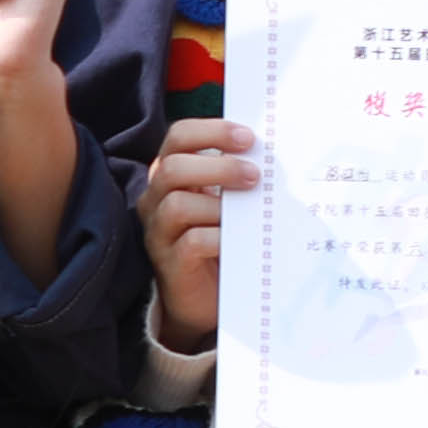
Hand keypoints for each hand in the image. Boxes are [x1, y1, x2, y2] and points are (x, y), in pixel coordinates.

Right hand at [140, 115, 255, 352]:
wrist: (206, 295)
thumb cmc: (220, 237)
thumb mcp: (226, 201)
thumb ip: (237, 176)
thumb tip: (271, 153)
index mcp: (170, 174)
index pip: (179, 137)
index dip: (212, 131)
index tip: (248, 138)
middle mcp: (156, 199)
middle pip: (173, 168)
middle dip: (218, 167)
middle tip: (255, 175)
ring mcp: (159, 232)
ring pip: (177, 205)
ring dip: (219, 203)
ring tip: (251, 210)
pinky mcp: (171, 263)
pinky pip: (191, 242)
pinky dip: (219, 237)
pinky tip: (239, 240)